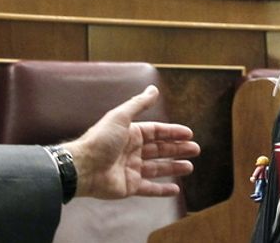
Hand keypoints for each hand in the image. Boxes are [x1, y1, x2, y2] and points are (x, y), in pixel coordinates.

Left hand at [62, 85, 198, 198]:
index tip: (189, 134)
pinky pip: (149, 188)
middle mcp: (131, 150)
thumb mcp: (120, 117)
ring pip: (157, 168)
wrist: (83, 167)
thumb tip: (153, 89)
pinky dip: (162, 190)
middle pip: (159, 149)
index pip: (156, 131)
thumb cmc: (100, 140)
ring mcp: (131, 169)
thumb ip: (138, 104)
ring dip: (173, 167)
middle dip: (177, 149)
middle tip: (195, 149)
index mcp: (130, 133)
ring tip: (190, 167)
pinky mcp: (129, 186)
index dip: (172, 132)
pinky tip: (175, 189)